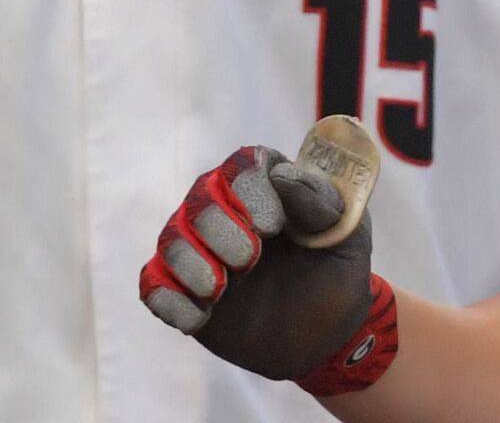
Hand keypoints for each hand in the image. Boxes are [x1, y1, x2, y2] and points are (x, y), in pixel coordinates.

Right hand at [139, 127, 379, 381]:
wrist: (319, 336)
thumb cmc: (335, 274)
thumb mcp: (346, 237)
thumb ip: (323, 203)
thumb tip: (282, 174)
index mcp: (269, 185)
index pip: (243, 164)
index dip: (249, 190)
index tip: (271, 227)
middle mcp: (226, 208)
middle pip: (200, 199)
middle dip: (220, 230)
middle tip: (249, 261)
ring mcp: (199, 248)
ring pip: (171, 239)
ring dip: (193, 265)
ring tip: (221, 291)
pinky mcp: (180, 287)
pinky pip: (152, 284)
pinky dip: (171, 300)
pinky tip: (201, 317)